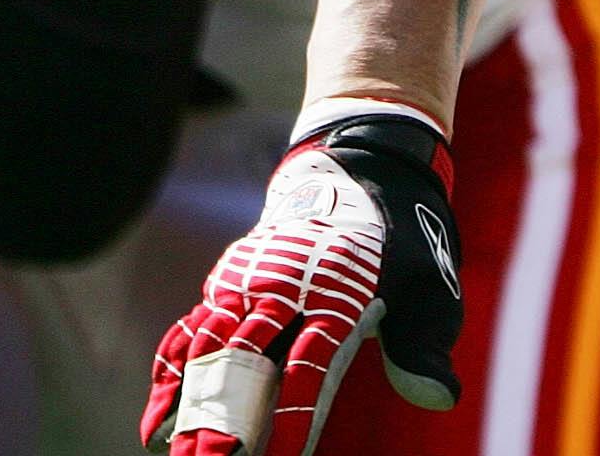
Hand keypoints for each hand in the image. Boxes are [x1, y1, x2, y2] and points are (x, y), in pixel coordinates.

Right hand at [144, 107, 463, 454]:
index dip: (294, 414)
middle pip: (244, 362)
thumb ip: (425, 347)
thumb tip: (441, 400)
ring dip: (189, 405)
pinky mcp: (228, 285)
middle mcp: (284, 288)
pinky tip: (158, 423)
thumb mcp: (431, 288)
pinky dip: (171, 376)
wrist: (361, 173)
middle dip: (223, 418)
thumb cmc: (402, 246)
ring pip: (207, 350)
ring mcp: (249, 285)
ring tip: (170, 453)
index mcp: (337, 293)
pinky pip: (191, 332)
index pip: (311, 363)